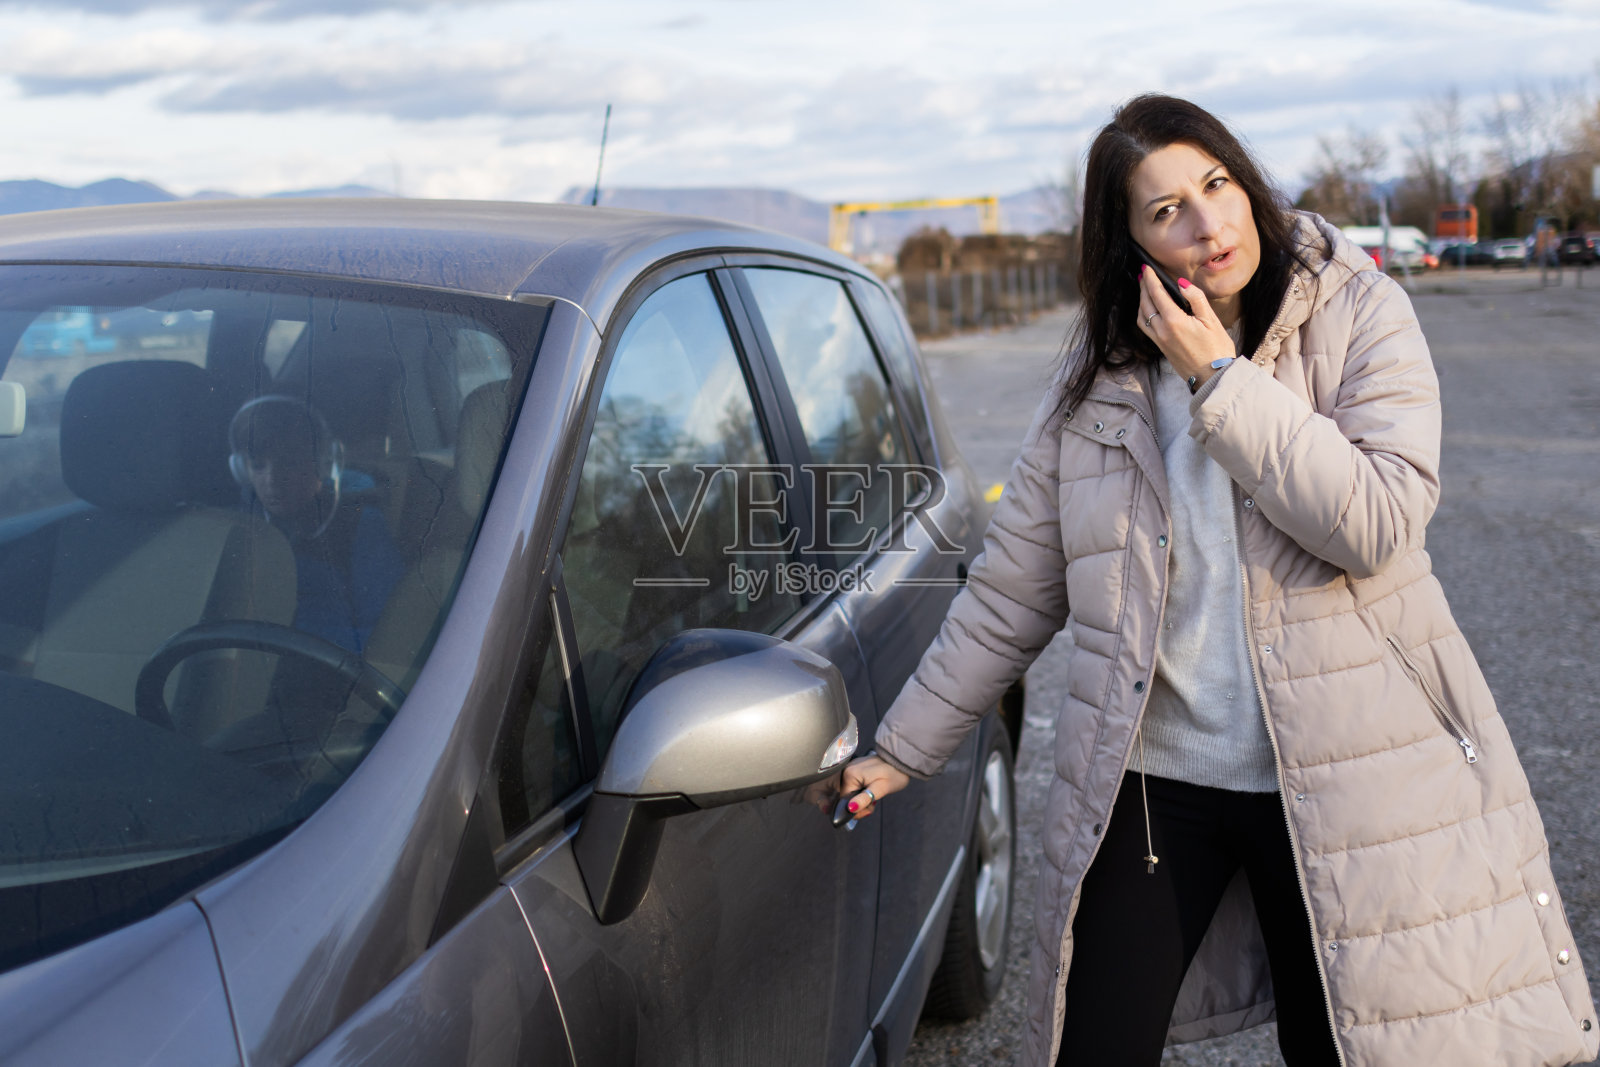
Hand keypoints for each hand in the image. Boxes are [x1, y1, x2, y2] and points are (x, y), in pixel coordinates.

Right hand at [838, 754, 910, 819]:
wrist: (900, 760)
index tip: (868, 809)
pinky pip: (854, 786)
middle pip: (846, 797)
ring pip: (851, 793)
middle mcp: (847, 770)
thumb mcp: (881, 789)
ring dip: (861, 799)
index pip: (844, 801)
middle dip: (859, 804)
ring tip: (873, 795)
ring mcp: (850, 769)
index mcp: (850, 775)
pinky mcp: (855, 770)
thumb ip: (864, 799)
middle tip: (873, 802)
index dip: (856, 810)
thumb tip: (850, 808)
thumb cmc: (894, 773)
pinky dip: (861, 791)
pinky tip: (870, 790)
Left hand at [1136, 265, 1235, 386]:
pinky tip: (1149, 310)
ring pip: (1142, 316)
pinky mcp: (1161, 347)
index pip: (1156, 294)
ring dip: (1141, 301)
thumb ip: (1195, 298)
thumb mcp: (1211, 320)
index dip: (1151, 279)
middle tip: (1145, 274)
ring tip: (1145, 289)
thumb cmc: (1216, 348)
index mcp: (1174, 321)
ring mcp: (1159, 340)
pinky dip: (1143, 314)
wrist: (1213, 377)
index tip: (1147, 267)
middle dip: (1144, 287)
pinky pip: (1146, 327)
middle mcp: (1162, 330)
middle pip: (1145, 304)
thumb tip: (1181, 283)